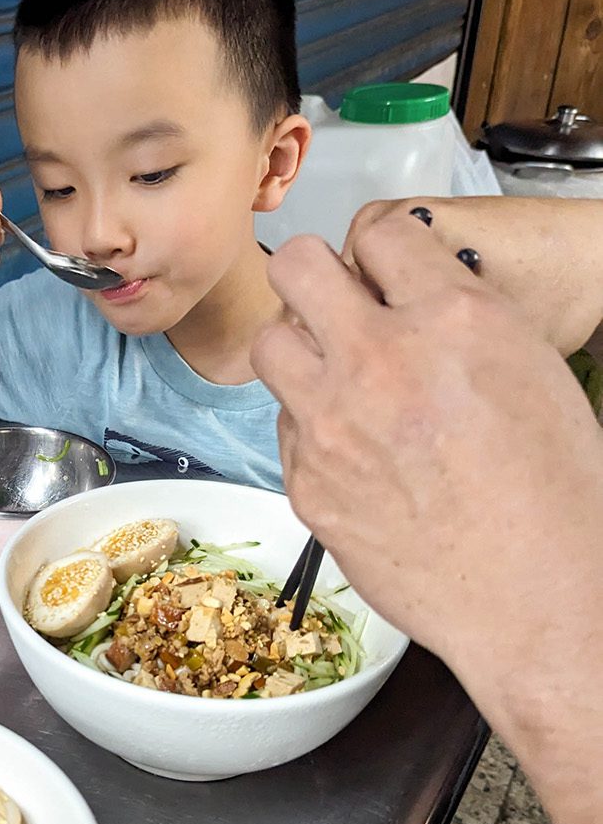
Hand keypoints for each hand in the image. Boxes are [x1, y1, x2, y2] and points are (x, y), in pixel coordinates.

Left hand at [251, 219, 602, 679]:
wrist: (534, 591)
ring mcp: (331, 423)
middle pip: (296, 266)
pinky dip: (308, 425)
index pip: (381, 232)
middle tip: (332, 301)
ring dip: (299, 349)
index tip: (381, 268)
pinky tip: (349, 446)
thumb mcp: (530, 366)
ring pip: (271, 344)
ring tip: (334, 376)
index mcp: (451, 318)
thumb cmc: (552, 490)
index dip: (381, 251)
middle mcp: (380, 361)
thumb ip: (460, 316)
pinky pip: (283, 425)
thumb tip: (410, 291)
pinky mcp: (305, 481)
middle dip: (313, 274)